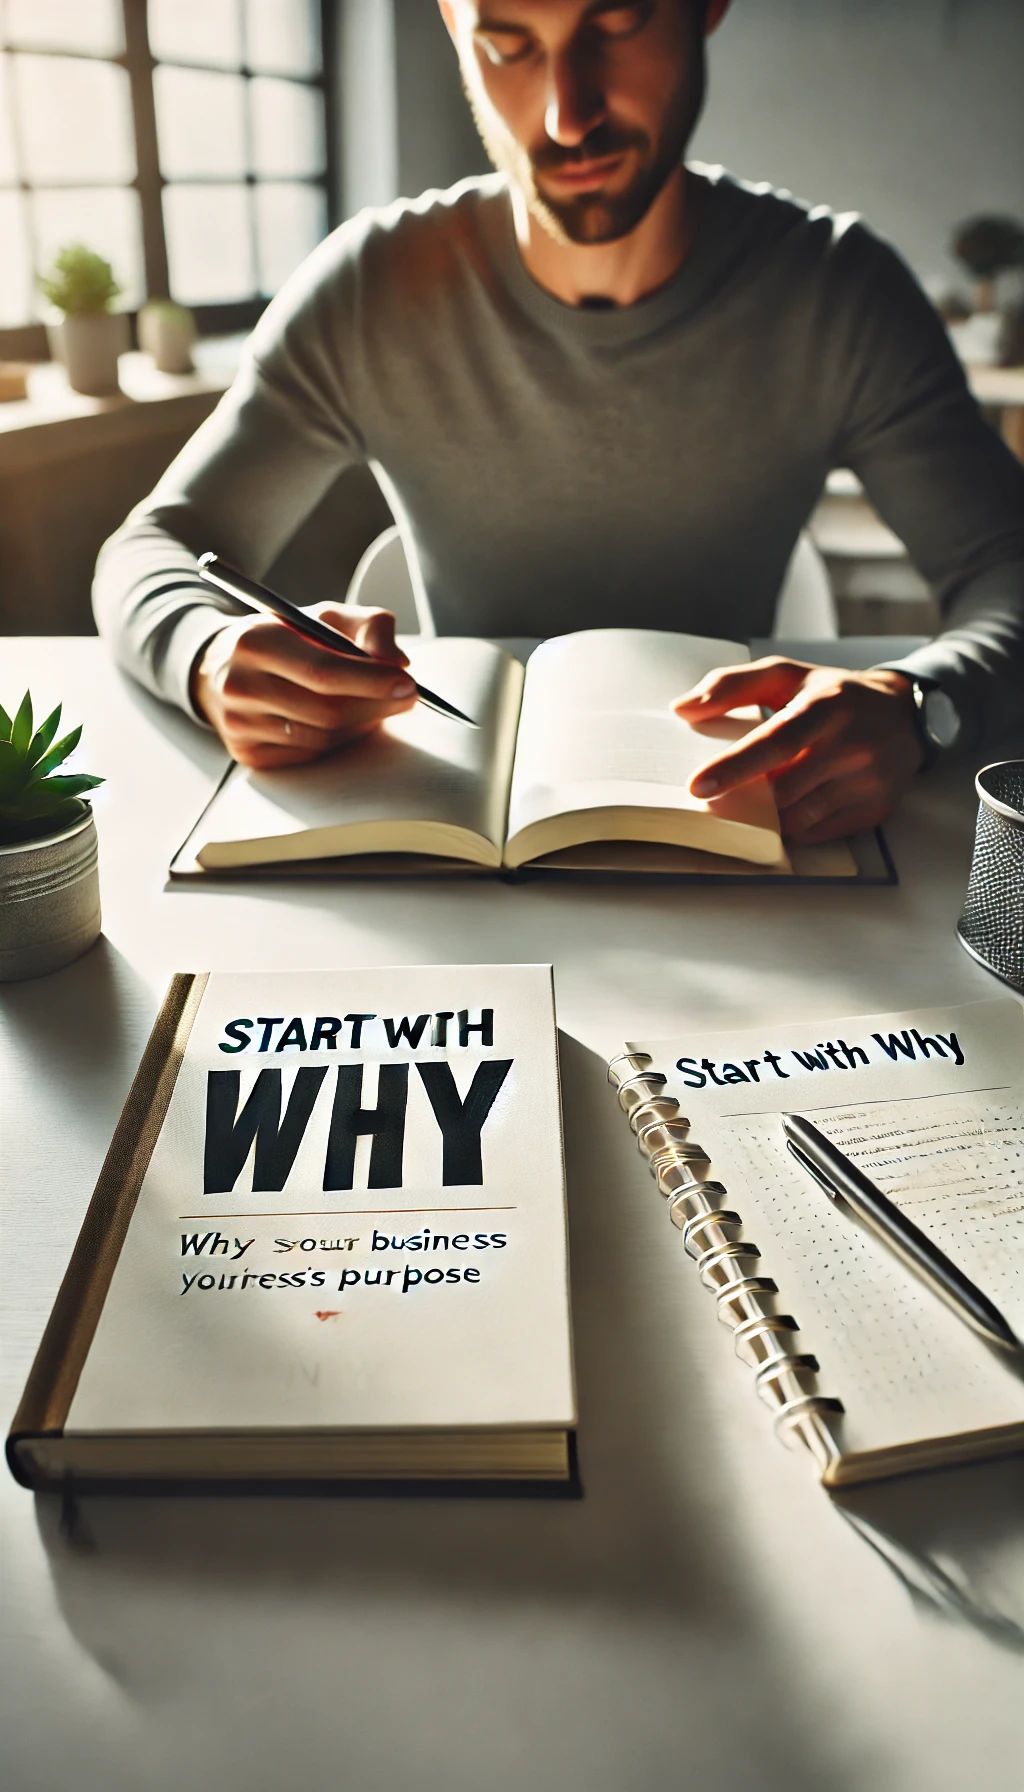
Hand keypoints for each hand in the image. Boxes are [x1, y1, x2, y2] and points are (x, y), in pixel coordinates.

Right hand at [190, 604, 416, 768]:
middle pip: (327, 711)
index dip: (371, 681)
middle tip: (406, 697)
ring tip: (371, 706)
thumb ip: (369, 626)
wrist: (221, 665)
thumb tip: (399, 662)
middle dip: (375, 706)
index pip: (323, 671)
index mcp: (256, 641)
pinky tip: (339, 722)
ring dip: (358, 725)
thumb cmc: (286, 638)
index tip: (408, 684)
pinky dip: (334, 742)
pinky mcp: (245, 753)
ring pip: (321, 738)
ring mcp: (238, 724)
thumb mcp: (322, 616)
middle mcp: (239, 685)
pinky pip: (308, 755)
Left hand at [673, 658, 924, 842]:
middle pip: (782, 789)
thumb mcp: (787, 675)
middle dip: (747, 795)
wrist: (906, 715)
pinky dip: (796, 823)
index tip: (697, 787)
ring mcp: (868, 782)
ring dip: (771, 812)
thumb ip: (732, 686)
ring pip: (797, 817)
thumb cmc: (833, 694)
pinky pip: (817, 833)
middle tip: (724, 791)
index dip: (735, 767)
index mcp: (827, 706)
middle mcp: (852, 745)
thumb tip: (682, 709)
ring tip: (766, 791)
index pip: (775, 742)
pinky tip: (795, 802)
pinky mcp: (876, 810)